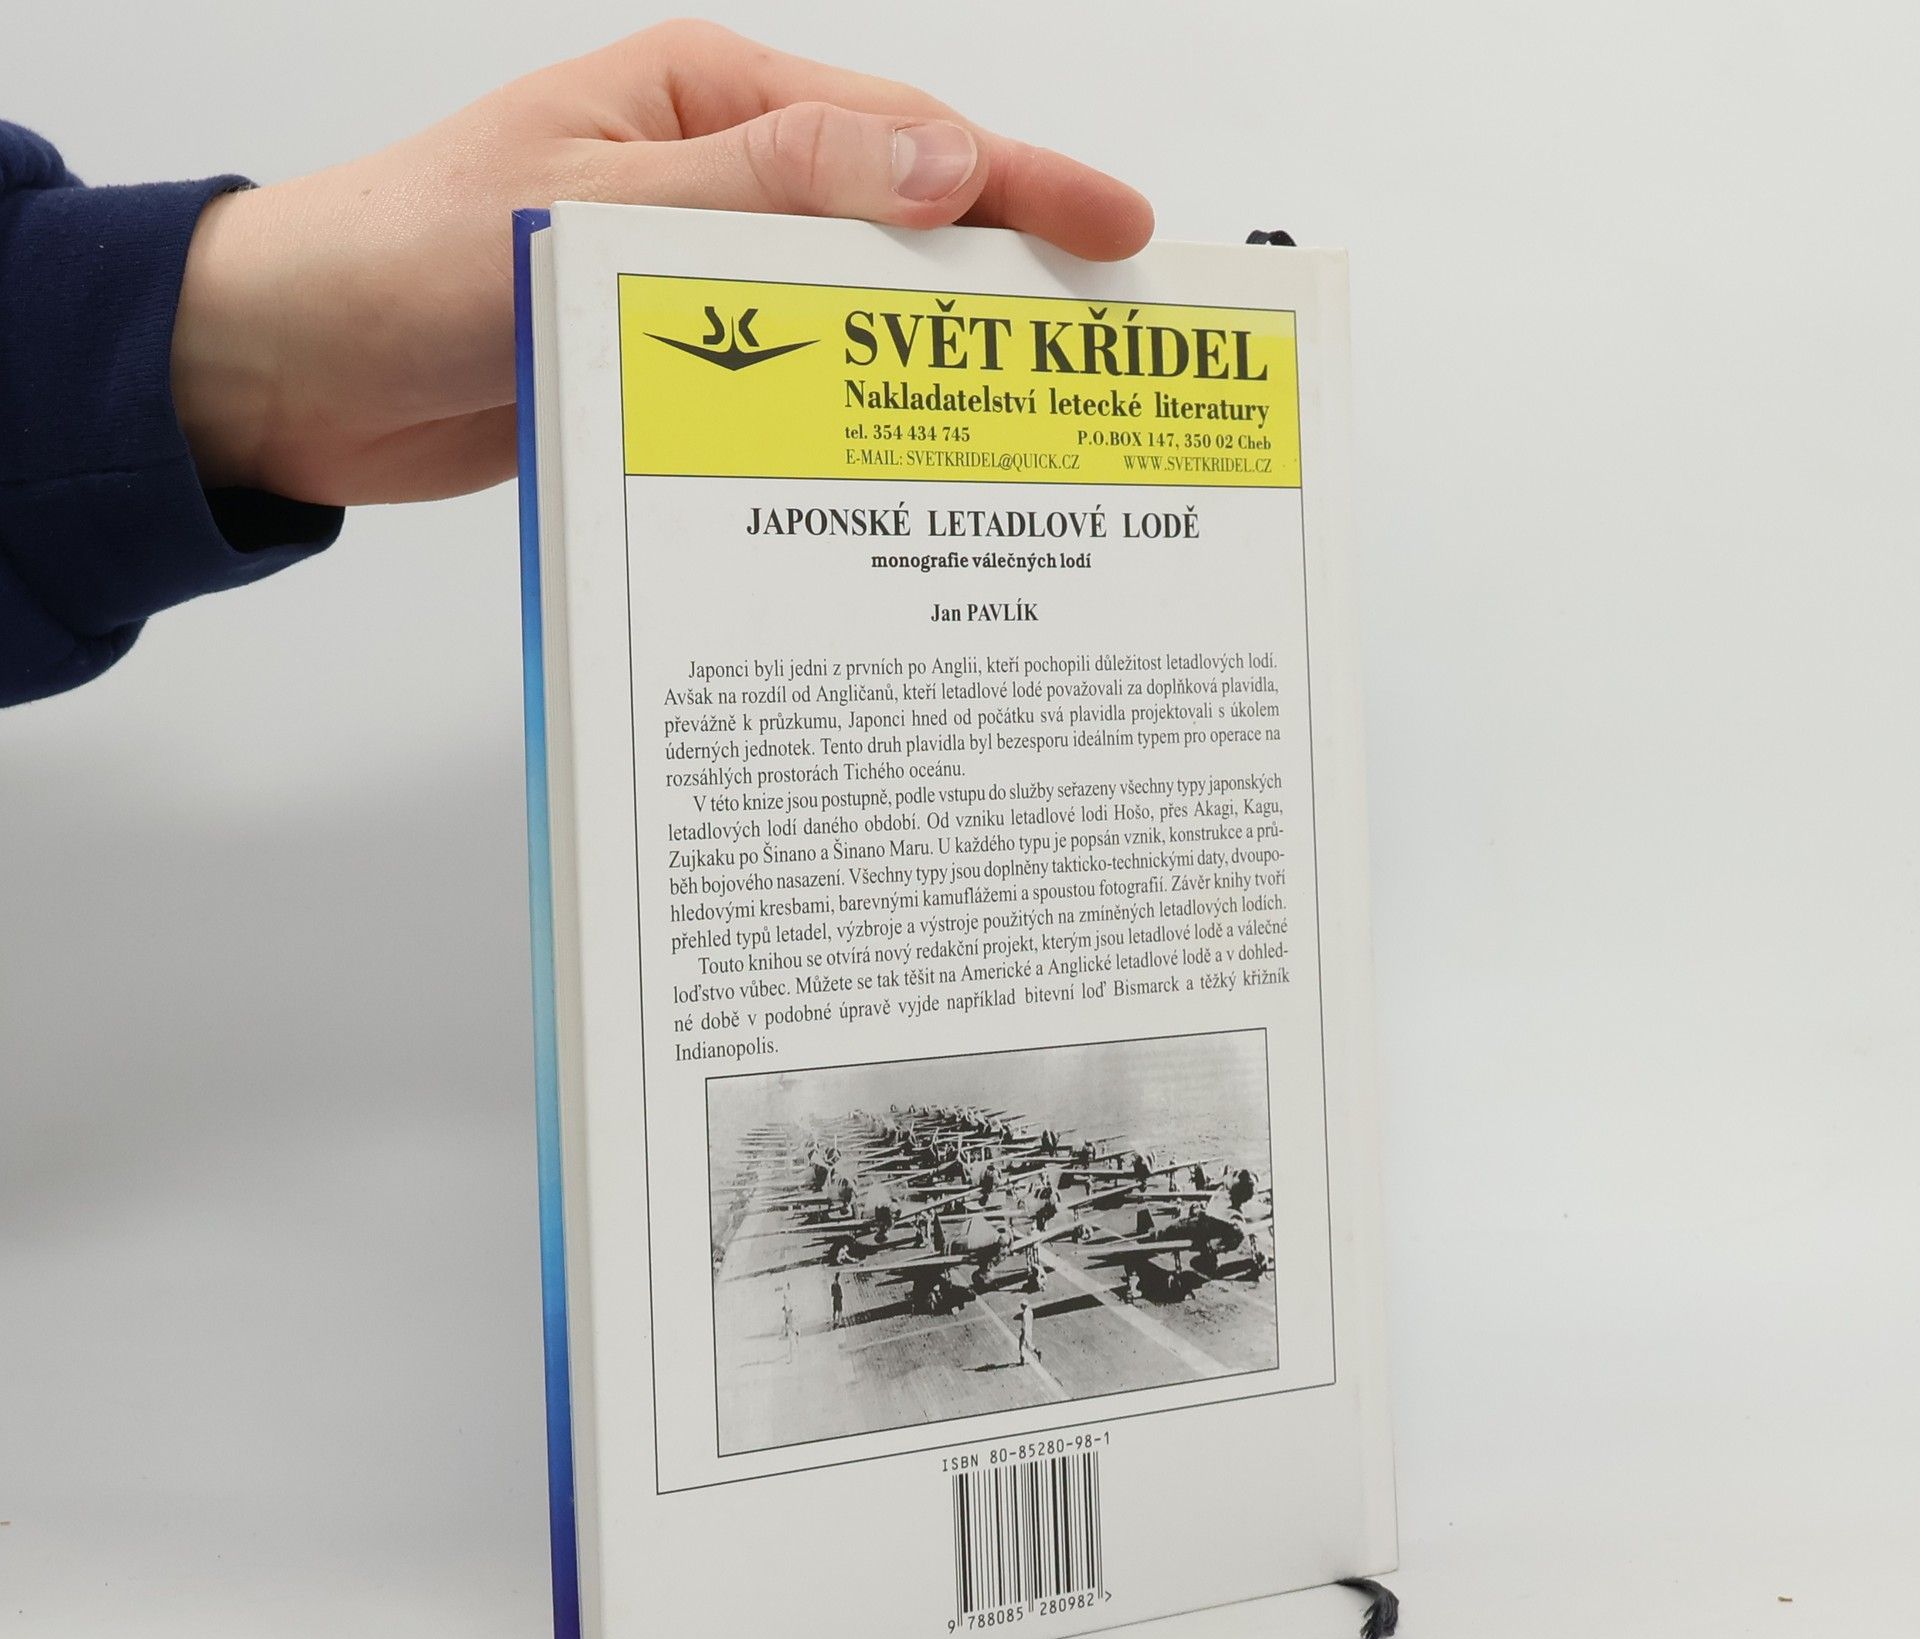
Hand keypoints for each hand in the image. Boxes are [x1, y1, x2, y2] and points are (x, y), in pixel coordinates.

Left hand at [170, 19, 1153, 506]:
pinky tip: (896, 458)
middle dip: (1002, 274)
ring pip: (849, 312)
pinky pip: (785, 382)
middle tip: (1100, 339)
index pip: (900, 133)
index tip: (1116, 233)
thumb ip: (768, 185)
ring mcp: (696, 279)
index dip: (1019, 184)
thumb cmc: (405, 257)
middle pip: (897, 223)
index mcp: (705, 100)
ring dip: (928, 357)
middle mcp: (713, 181)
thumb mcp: (593, 204)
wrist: (290, 370)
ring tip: (1026, 414)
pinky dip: (845, 412)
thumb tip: (936, 163)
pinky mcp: (671, 367)